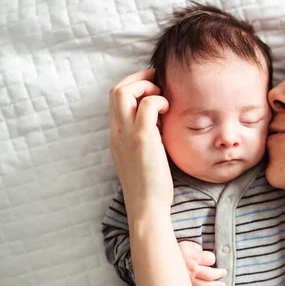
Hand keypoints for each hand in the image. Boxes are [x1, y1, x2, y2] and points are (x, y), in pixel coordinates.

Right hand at [107, 69, 172, 212]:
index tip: (153, 87)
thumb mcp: (143, 154)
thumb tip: (161, 118)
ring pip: (123, 92)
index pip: (115, 98)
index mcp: (116, 135)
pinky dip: (158, 100)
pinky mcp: (142, 139)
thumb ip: (146, 135)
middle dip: (138, 79)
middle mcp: (116, 132)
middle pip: (116, 90)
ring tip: (162, 97)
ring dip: (145, 86)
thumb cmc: (151, 184)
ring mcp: (126, 134)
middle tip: (158, 83)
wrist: (147, 206)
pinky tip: (168, 110)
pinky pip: (147, 105)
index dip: (134, 86)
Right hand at [178, 241, 226, 285]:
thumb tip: (204, 255)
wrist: (160, 259)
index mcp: (194, 258)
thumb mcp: (188, 245)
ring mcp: (188, 280)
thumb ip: (198, 250)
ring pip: (205, 285)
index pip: (211, 259)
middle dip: (219, 274)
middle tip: (224, 273)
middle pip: (210, 274)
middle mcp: (192, 270)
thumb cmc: (175, 250)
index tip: (212, 259)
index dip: (212, 259)